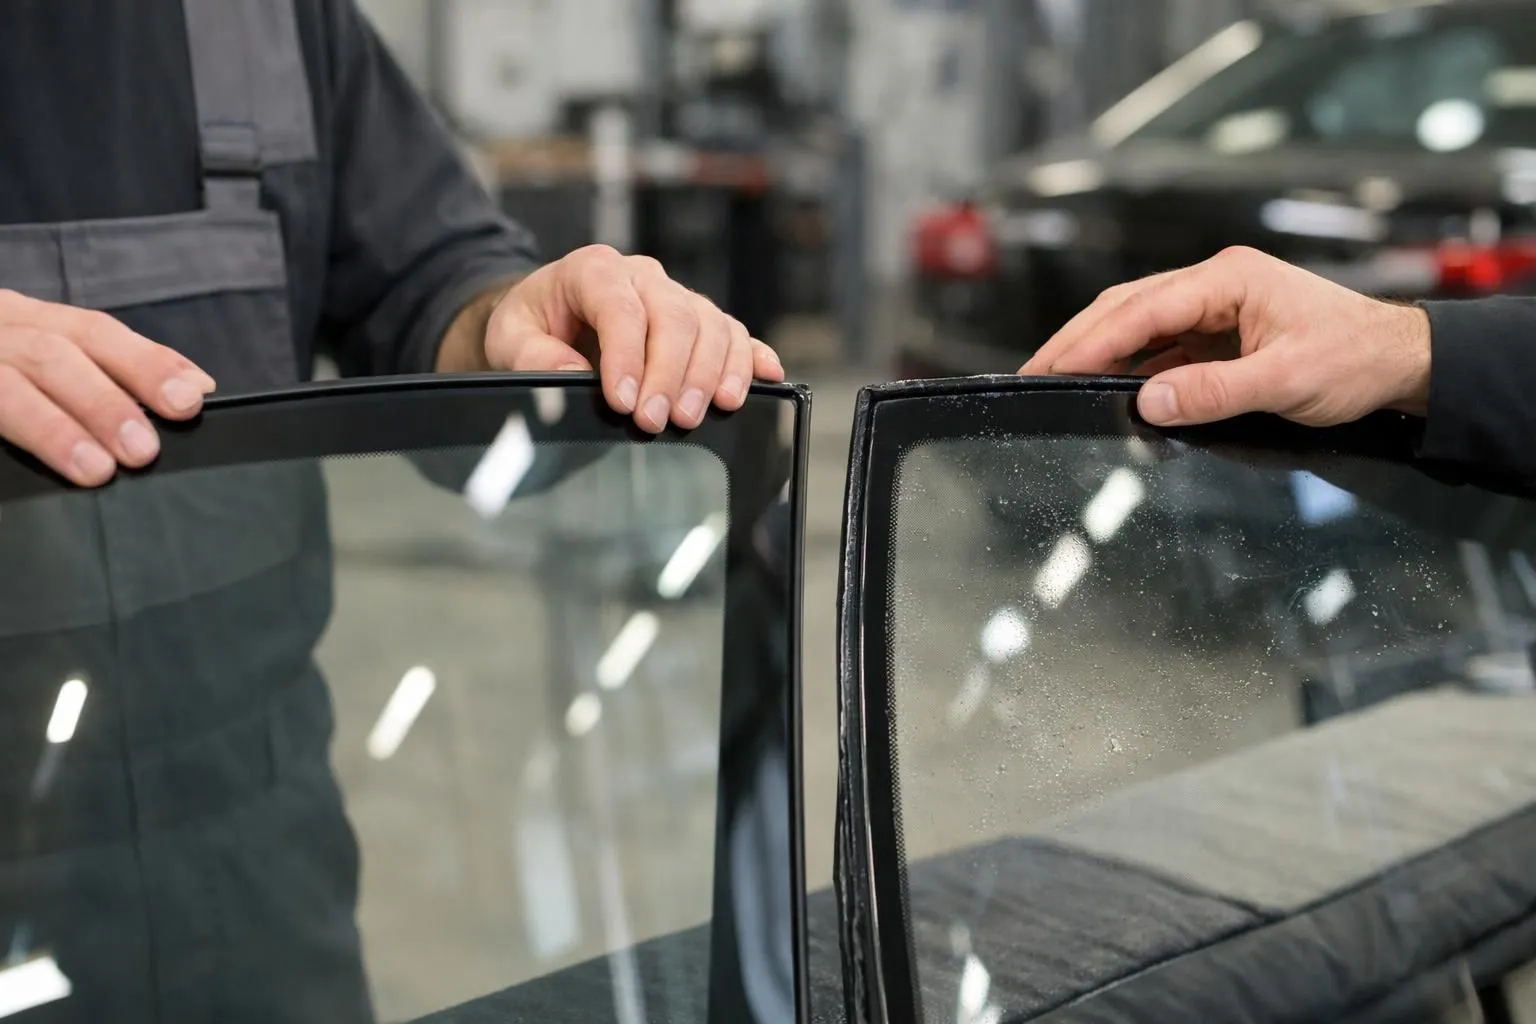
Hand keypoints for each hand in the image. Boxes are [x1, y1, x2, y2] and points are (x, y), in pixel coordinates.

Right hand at [0, 290, 215, 486]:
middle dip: (103, 400)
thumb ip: (107, 369)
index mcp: (22, 320)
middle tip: (144, 450)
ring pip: (4, 386)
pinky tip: (18, 481)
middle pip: (49, 355)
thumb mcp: (40, 354)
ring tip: (95, 469)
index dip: (144, 361)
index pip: (91, 332)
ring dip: (52, 427)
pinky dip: (3, 440)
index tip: (192, 395)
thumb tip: (194, 389)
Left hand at [476, 245, 783, 432]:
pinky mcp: (700, 322)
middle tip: (657, 422)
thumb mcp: (511, 337)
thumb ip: (533, 355)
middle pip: (676, 317)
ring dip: (712, 375)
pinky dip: (753, 358)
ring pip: (713, 326)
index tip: (622, 401)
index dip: (627, 356)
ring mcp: (678, 297)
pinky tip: (766, 380)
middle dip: (670, 374)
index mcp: (594, 270)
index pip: (621, 307)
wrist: (549, 316)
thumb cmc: (533, 324)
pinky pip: (737, 334)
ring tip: (695, 416)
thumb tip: (574, 374)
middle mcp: (643, 277)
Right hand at [1018, 247, 1432, 427]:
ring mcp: (1215, 306)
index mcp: (1228, 279)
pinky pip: (1160, 345)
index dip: (1092, 341)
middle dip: (1076, 340)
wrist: (1401, 361)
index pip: (1142, 309)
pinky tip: (1108, 388)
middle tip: (1031, 373)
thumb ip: (1212, 392)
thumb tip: (1147, 402)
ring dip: (1097, 352)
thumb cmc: (1354, 359)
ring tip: (1055, 380)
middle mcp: (1215, 284)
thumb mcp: (1285, 381)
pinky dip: (1128, 366)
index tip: (1052, 368)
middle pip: (1126, 307)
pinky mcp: (1219, 331)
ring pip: (1137, 323)